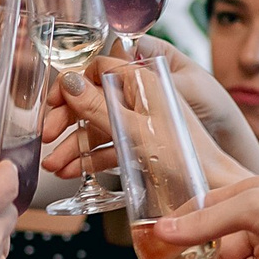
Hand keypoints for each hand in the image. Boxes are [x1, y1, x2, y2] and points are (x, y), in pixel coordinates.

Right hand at [38, 41, 258, 186]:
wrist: (214, 188)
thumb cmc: (181, 154)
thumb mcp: (131, 129)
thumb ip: (97, 105)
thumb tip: (67, 80)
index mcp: (143, 80)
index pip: (96, 69)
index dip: (70, 85)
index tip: (50, 105)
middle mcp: (142, 96)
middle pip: (93, 99)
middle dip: (66, 121)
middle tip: (45, 138)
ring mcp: (142, 121)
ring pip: (99, 127)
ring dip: (73, 145)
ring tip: (54, 166)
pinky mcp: (144, 144)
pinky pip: (111, 146)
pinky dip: (91, 158)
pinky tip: (73, 173)